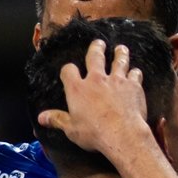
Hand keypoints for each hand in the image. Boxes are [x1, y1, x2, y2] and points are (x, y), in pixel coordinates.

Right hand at [38, 40, 149, 157]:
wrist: (122, 134)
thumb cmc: (94, 133)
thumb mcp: (71, 129)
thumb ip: (57, 120)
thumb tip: (42, 118)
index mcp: (77, 89)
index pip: (68, 71)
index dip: (68, 70)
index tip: (69, 71)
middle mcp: (96, 79)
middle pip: (95, 57)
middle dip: (96, 49)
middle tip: (99, 43)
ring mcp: (116, 80)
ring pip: (118, 61)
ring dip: (119, 54)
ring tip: (120, 49)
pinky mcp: (133, 86)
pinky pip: (135, 74)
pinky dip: (135, 73)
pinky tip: (135, 72)